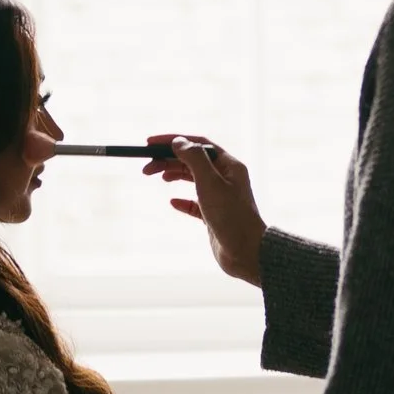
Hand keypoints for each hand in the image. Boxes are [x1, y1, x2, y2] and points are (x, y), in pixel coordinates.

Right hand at [144, 136, 265, 284]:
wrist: (246, 253)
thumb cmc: (231, 216)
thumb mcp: (210, 182)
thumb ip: (194, 159)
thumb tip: (178, 142)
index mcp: (229, 165)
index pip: (198, 144)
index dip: (174, 140)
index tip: (151, 143)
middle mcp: (225, 178)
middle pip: (193, 161)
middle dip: (169, 160)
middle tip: (147, 167)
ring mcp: (220, 197)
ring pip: (193, 180)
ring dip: (174, 175)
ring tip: (158, 177)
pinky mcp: (214, 216)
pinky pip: (195, 203)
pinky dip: (183, 201)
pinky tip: (172, 202)